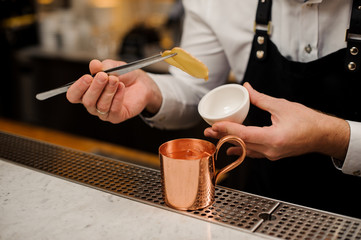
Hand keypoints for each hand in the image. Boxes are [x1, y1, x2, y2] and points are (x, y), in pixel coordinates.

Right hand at [66, 59, 161, 122]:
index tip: (87, 77)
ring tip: (116, 80)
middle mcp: (93, 104)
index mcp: (86, 92)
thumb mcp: (113, 66)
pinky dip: (117, 98)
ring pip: (101, 105)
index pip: (74, 95)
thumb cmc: (123, 75)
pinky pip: (114, 110)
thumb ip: (103, 67)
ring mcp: (104, 112)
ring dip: (108, 91)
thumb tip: (94, 64)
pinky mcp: (117, 117)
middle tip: (104, 76)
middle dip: (95, 87)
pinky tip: (121, 88)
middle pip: (87, 101)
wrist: (141, 83)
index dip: (78, 88)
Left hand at [204, 82, 349, 160]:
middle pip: (241, 144)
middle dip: (223, 136)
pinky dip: (241, 149)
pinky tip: (231, 148)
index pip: (244, 135)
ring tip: (214, 137)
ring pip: (245, 150)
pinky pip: (253, 153)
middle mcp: (271, 149)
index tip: (214, 125)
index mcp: (274, 138)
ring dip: (229, 143)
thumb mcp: (282, 106)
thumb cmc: (308, 121)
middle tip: (207, 131)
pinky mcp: (273, 154)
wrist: (323, 135)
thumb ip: (261, 99)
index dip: (227, 129)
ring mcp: (272, 154)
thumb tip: (247, 88)